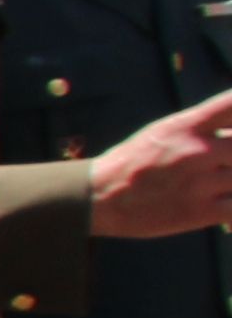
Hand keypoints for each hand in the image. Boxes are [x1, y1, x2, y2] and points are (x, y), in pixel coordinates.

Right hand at [86, 90, 231, 233]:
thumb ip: (204, 126)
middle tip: (219, 165)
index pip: (230, 105)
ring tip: (214, 185)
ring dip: (230, 181)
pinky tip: (224, 208)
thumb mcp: (164, 131)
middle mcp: (196, 150)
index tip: (228, 130)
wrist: (99, 198)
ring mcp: (200, 182)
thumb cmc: (134, 163)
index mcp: (186, 126)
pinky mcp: (200, 212)